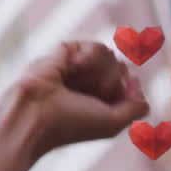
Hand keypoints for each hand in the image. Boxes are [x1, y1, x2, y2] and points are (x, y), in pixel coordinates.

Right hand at [0, 41, 147, 170]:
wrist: (33, 113)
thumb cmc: (70, 123)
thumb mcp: (113, 123)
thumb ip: (137, 106)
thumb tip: (136, 80)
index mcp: (99, 101)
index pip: (128, 84)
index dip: (125, 91)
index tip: (104, 104)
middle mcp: (89, 82)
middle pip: (121, 69)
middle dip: (109, 84)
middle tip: (85, 96)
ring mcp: (77, 66)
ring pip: (110, 55)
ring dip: (97, 73)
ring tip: (74, 82)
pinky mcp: (64, 51)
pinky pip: (95, 47)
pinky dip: (87, 60)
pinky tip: (70, 69)